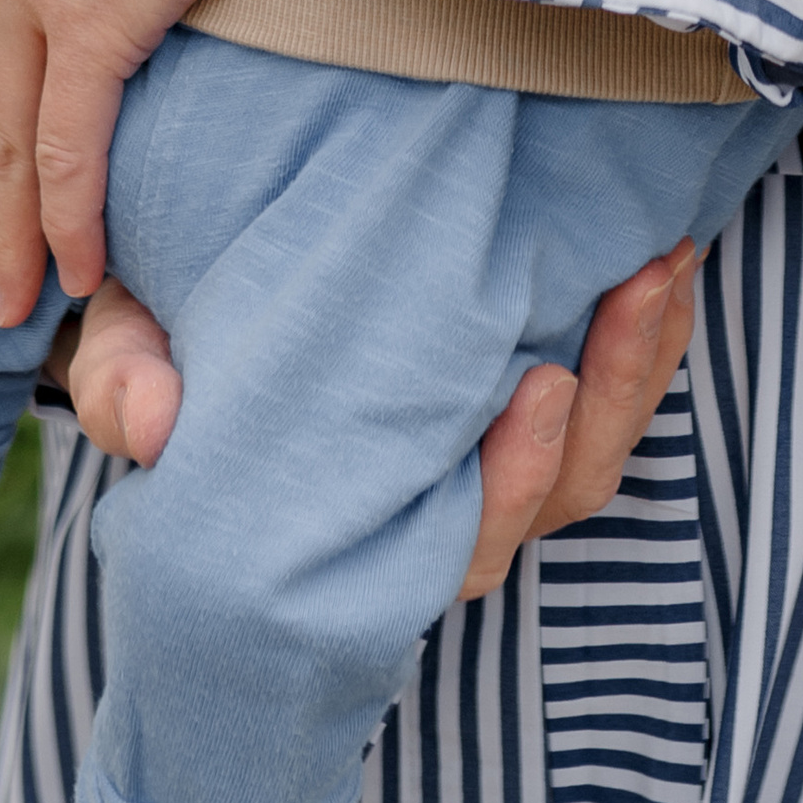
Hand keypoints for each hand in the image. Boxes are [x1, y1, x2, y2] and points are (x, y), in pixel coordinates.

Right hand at [53, 242, 700, 605]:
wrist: (198, 292)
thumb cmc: (173, 340)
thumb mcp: (136, 349)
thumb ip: (134, 387)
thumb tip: (162, 422)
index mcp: (355, 521)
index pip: (456, 545)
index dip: (509, 484)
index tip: (535, 383)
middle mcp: (438, 505)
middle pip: (557, 495)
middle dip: (608, 396)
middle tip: (630, 286)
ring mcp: (497, 453)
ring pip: (600, 448)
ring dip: (642, 358)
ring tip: (660, 258)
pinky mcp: (537, 392)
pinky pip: (620, 391)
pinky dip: (650, 333)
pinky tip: (669, 258)